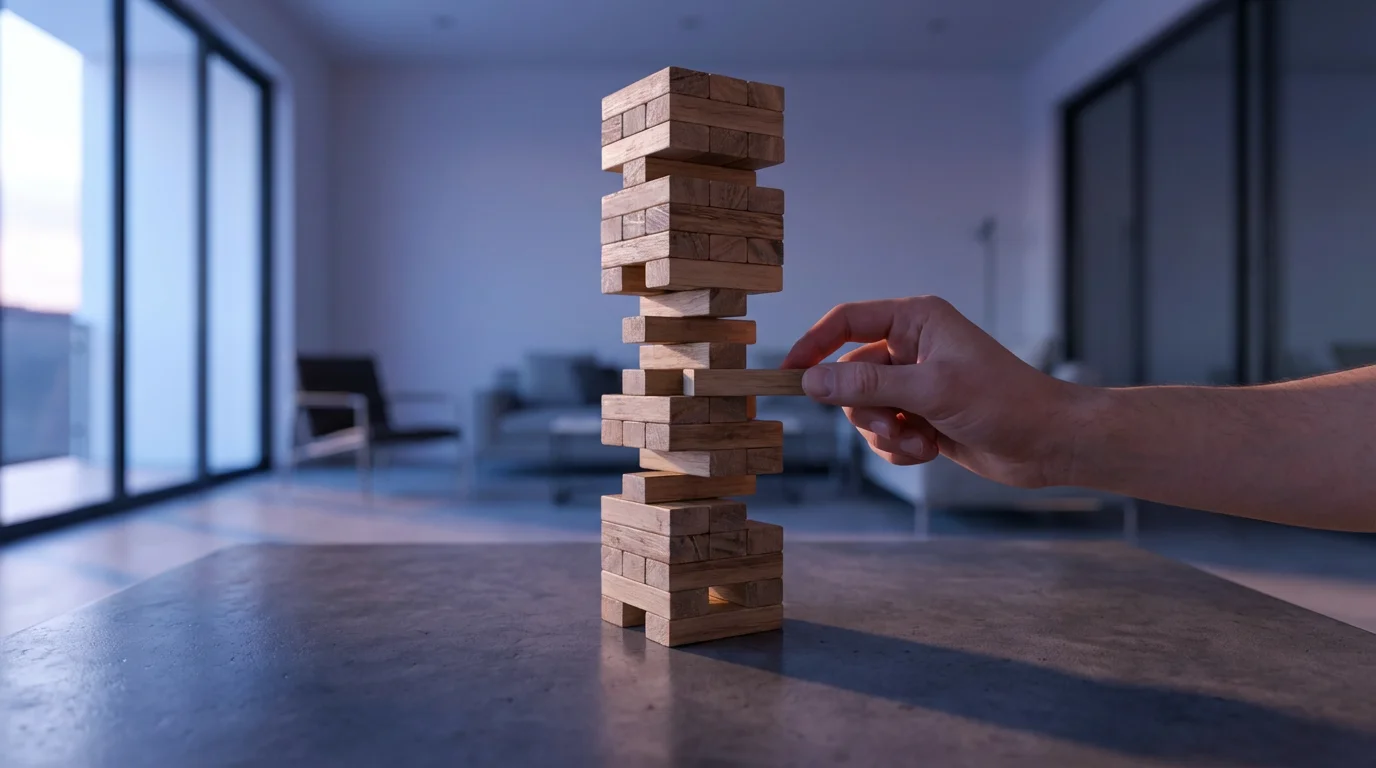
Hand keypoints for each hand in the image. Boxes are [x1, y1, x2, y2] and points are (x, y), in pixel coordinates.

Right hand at [782, 296, 1083, 487]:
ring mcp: (916, 383)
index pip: (846, 322)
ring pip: (865, 409)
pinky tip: (929, 452)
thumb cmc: (1003, 403)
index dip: (814, 346)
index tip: (788, 375)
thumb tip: (811, 381)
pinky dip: (899, 447)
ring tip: (919, 442)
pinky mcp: (922, 416)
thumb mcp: (930, 390)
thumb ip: (866, 383)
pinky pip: (884, 433)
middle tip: (892, 425)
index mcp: (916, 321)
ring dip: (885, 434)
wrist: (1049, 444)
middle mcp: (912, 347)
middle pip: (850, 373)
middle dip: (866, 408)